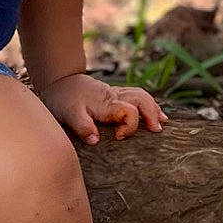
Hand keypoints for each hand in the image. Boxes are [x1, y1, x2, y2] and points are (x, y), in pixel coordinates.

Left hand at [40, 73, 165, 144]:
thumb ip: (82, 126)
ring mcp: (116, 94)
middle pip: (141, 99)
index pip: (128, 111)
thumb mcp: (68, 114)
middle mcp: (114, 97)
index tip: (119, 137)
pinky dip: (148, 104)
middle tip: (157, 130)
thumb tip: (95, 140)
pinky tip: (154, 113)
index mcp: (106, 103)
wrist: (60, 81)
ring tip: (162, 122)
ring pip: (141, 95)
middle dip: (151, 114)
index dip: (130, 126)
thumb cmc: (63, 100)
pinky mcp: (115, 95)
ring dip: (153, 108)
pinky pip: (137, 96)